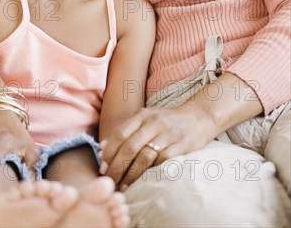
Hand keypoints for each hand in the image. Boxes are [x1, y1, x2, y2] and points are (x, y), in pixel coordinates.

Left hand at [99, 103, 217, 188]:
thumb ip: (126, 131)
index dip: (109, 152)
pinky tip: (144, 182)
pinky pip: (162, 161)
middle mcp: (154, 122)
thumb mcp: (147, 119)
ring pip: (144, 157)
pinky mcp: (181, 145)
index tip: (103, 167)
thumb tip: (102, 148)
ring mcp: (168, 134)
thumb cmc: (167, 121)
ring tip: (123, 186)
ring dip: (131, 175)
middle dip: (116, 167)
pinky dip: (151, 173)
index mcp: (143, 115)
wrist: (199, 116)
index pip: (120, 134)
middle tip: (110, 181)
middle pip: (129, 147)